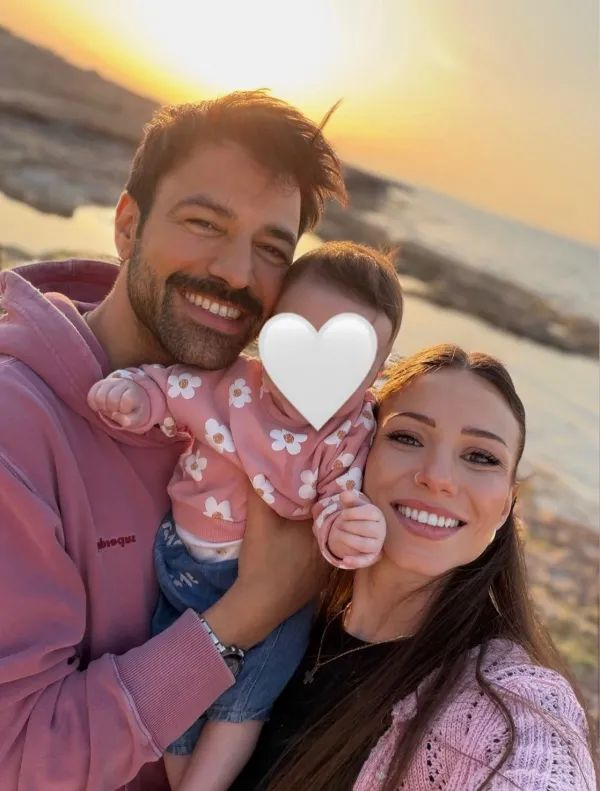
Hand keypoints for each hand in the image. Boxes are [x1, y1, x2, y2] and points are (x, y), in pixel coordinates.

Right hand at [87, 376, 150, 428]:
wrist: (129, 397)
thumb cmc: (134, 409)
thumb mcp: (138, 418)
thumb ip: (130, 420)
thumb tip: (114, 415)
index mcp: (133, 391)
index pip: (126, 400)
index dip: (124, 409)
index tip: (127, 409)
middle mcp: (122, 383)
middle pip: (112, 399)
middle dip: (113, 409)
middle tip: (117, 410)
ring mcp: (109, 382)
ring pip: (99, 397)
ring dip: (103, 407)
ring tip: (109, 409)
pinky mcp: (99, 384)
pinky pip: (91, 396)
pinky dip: (94, 405)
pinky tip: (101, 407)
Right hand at [202, 485, 329, 648]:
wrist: (260, 606)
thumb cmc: (263, 560)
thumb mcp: (259, 522)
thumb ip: (260, 492)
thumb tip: (258, 465)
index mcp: (322, 527)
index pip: (330, 500)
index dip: (325, 485)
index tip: (318, 471)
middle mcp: (332, 545)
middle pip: (331, 518)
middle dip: (322, 504)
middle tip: (311, 487)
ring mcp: (328, 564)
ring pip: (328, 536)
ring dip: (320, 525)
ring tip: (308, 510)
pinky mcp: (321, 578)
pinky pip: (323, 553)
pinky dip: (315, 544)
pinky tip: (302, 541)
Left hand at [327, 490, 385, 568]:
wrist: (362, 532)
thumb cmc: (357, 515)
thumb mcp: (354, 505)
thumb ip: (349, 499)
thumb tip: (344, 494)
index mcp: (378, 515)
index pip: (368, 513)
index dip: (351, 513)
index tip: (343, 514)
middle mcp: (381, 530)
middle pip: (365, 528)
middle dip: (348, 526)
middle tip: (339, 525)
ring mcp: (377, 545)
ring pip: (364, 544)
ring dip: (348, 540)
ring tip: (338, 536)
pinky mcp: (372, 557)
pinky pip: (365, 561)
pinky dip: (354, 561)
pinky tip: (344, 560)